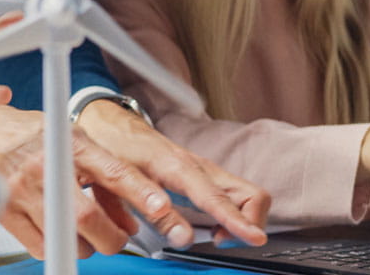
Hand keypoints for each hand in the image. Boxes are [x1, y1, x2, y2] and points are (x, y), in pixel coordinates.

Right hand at [0, 105, 180, 258]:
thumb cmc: (19, 133)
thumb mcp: (64, 135)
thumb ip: (98, 168)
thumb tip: (130, 212)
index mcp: (65, 141)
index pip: (112, 170)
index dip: (139, 192)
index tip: (161, 208)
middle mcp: (43, 165)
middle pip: (89, 217)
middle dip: (111, 238)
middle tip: (116, 239)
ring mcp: (21, 189)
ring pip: (68, 237)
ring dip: (84, 245)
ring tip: (83, 233)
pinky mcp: (4, 210)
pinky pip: (41, 245)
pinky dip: (56, 246)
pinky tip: (56, 232)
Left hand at [78, 100, 268, 246]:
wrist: (113, 127)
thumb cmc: (117, 149)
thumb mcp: (124, 183)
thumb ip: (152, 213)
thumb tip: (182, 237)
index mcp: (180, 167)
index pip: (218, 197)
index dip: (238, 220)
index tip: (255, 238)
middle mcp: (201, 168)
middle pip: (251, 194)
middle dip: (250, 223)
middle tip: (222, 241)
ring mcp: (207, 171)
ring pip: (248, 195)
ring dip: (244, 220)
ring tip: (217, 237)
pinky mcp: (206, 176)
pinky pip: (235, 196)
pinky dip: (234, 215)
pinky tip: (214, 227)